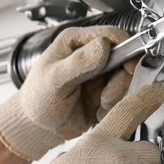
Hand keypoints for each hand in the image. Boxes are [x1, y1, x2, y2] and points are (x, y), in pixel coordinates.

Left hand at [0, 25, 135, 160]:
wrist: (37, 127)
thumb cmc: (37, 100)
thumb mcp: (55, 80)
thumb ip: (79, 62)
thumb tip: (104, 46)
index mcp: (76, 41)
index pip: (112, 35)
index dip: (124, 49)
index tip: (125, 67)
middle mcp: (90, 55)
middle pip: (126, 57)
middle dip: (119, 79)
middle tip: (106, 95)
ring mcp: (99, 74)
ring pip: (126, 78)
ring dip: (116, 94)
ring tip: (100, 104)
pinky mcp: (104, 92)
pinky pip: (122, 96)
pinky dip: (114, 106)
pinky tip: (98, 111)